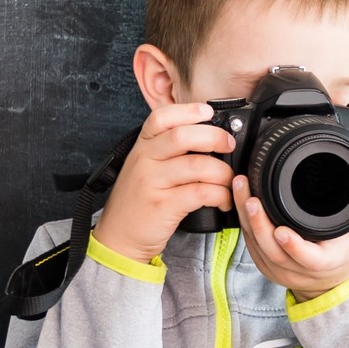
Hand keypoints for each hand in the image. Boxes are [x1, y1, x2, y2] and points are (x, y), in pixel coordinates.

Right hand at [93, 101, 235, 262]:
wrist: (119, 236)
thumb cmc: (138, 201)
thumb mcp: (145, 168)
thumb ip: (168, 151)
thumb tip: (208, 137)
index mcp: (142, 146)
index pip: (161, 117)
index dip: (188, 111)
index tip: (208, 112)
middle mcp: (145, 160)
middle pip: (182, 136)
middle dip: (214, 137)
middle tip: (229, 145)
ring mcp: (153, 182)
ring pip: (197, 165)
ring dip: (223, 172)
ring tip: (229, 181)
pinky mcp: (163, 206)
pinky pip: (200, 192)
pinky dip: (220, 195)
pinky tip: (223, 200)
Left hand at [233, 174, 348, 300]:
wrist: (329, 282)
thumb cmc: (345, 255)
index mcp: (323, 263)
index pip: (308, 260)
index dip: (294, 247)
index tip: (282, 231)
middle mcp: (297, 270)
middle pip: (272, 251)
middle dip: (260, 224)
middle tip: (252, 198)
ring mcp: (278, 269)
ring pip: (256, 245)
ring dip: (247, 218)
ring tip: (242, 189)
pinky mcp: (264, 264)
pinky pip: (250, 243)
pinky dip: (244, 222)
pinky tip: (239, 199)